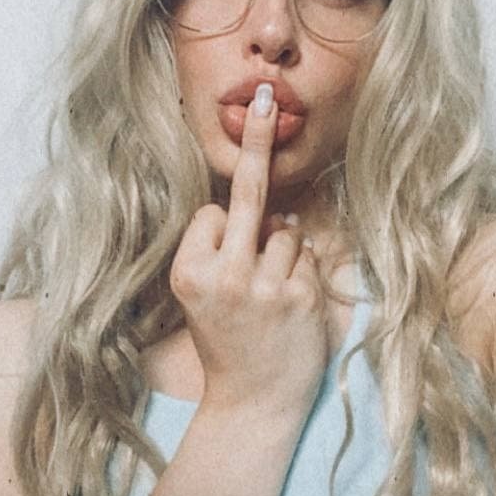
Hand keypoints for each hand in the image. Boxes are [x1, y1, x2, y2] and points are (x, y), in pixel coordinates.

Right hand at [170, 83, 327, 415]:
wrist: (252, 405)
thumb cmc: (226, 345)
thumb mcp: (201, 299)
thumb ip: (221, 253)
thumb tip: (281, 212)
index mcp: (187, 272)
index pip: (213, 211)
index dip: (222, 229)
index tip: (221, 256)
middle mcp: (222, 274)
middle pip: (247, 193)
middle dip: (254, 139)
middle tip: (262, 90)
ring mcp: (264, 286)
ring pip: (286, 229)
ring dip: (284, 251)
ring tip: (271, 299)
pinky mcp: (301, 298)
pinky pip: (308, 256)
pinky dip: (304, 271)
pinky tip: (291, 306)